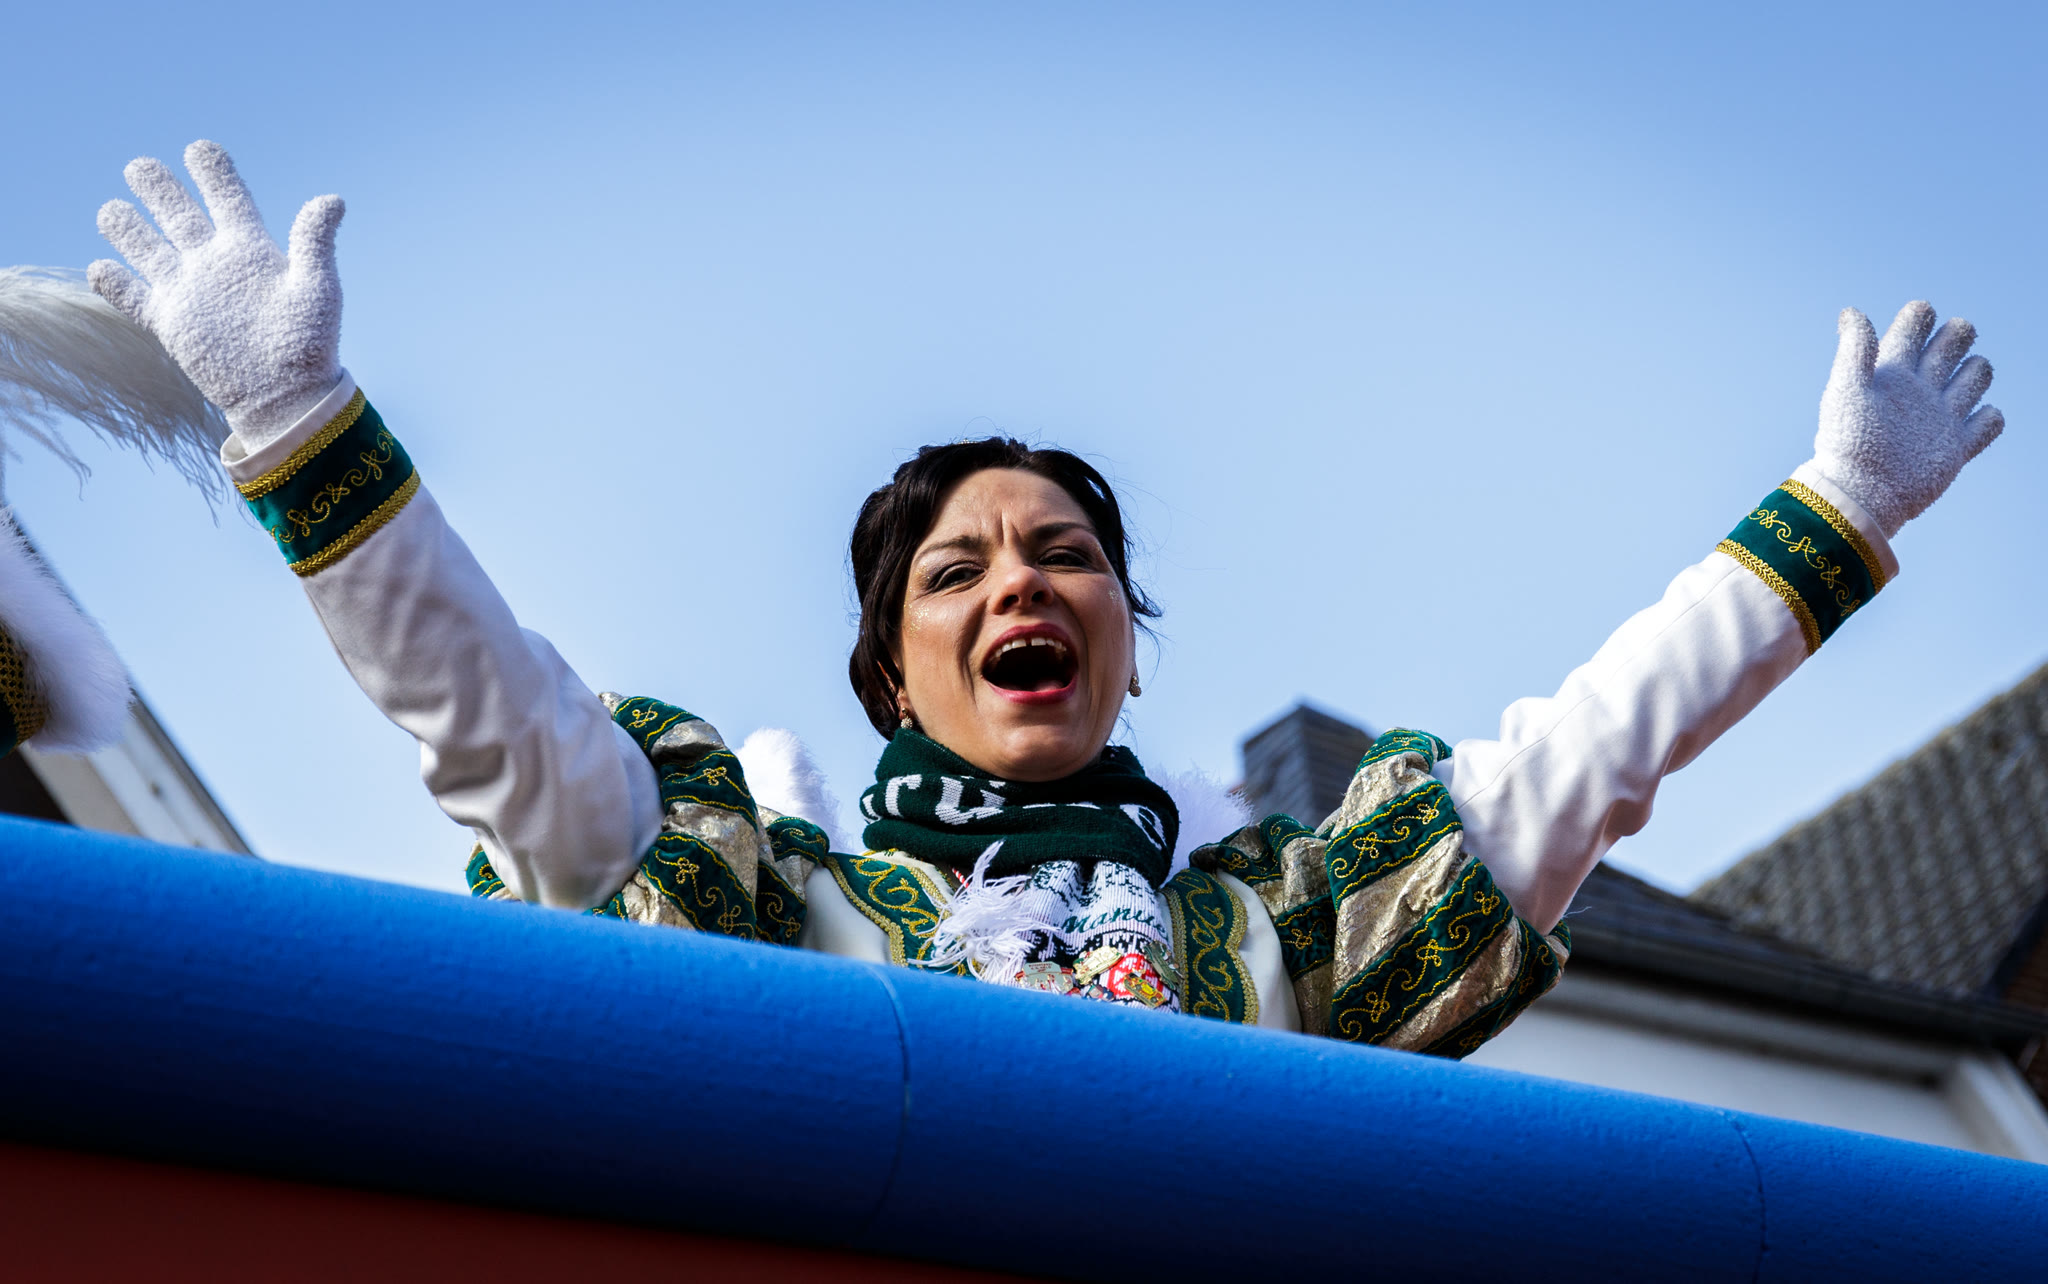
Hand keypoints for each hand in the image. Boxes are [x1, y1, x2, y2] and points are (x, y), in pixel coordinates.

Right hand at [88, 141, 344, 450]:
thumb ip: (314, 243)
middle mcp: (214, 262)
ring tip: (113, 210)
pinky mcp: (170, 321)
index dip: (212, 172)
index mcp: (250, 248)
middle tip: (141, 167)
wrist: (287, 395)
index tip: (199, 149)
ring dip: (128, 228)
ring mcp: (189, 290)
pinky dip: (113, 283)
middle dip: (158, 188)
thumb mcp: (317, 289)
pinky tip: (100, 267)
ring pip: (148, 248)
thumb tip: (333, 200)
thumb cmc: (310, 343)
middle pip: (178, 214)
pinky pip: (133, 296)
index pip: (226, 197)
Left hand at [1813, 301, 2002, 537]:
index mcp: (1892, 370)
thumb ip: (1855, 348)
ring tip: (1953, 390)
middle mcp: (1919, 389)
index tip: (1917, 323)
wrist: (1859, 494)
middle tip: (1944, 351)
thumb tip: (1852, 312)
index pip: (1916, 325)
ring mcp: (1940, 417)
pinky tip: (1970, 422)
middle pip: (1953, 343)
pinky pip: (1988, 423)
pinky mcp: (1956, 448)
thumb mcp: (1847, 388)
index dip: (1921, 316)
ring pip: (1975, 376)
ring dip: (1976, 372)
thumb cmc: (1847, 441)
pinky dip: (1989, 417)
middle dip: (1958, 335)